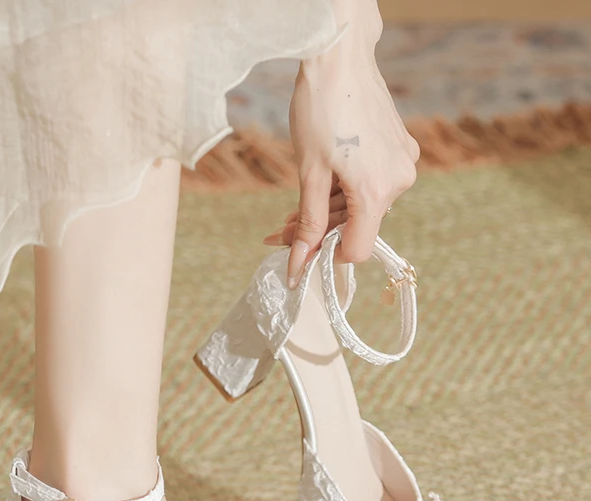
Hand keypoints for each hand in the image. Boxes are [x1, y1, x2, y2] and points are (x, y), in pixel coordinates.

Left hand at [269, 1, 419, 287]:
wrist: (340, 55)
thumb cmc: (321, 109)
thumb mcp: (309, 173)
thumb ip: (307, 222)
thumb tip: (299, 263)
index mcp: (377, 191)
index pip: (358, 249)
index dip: (327, 256)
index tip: (300, 254)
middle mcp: (399, 181)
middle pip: (356, 226)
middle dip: (318, 230)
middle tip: (281, 230)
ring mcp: (401, 163)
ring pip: (361, 205)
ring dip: (327, 211)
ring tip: (292, 209)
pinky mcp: (398, 148)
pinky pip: (369, 183)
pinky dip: (342, 189)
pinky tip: (318, 185)